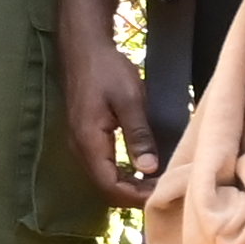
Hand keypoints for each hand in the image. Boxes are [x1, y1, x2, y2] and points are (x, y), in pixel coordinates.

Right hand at [65, 39, 165, 210]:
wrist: (83, 47)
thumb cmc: (107, 69)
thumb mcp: (129, 99)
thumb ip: (138, 135)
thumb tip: (150, 168)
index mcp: (89, 141)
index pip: (109, 185)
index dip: (135, 196)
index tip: (161, 194)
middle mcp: (79, 147)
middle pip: (105, 187)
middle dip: (134, 194)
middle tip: (164, 191)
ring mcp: (79, 142)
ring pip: (103, 177)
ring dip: (129, 185)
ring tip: (156, 182)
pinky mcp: (84, 135)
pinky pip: (101, 165)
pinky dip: (122, 173)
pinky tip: (141, 168)